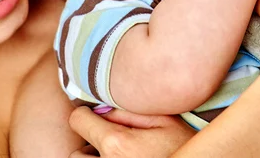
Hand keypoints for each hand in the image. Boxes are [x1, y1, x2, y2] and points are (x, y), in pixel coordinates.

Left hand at [68, 107, 194, 157]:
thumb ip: (129, 109)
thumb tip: (104, 106)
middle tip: (110, 141)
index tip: (96, 116)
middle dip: (89, 144)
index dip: (85, 115)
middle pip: (75, 153)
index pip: (77, 120)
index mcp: (116, 144)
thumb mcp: (163, 120)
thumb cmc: (184, 146)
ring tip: (118, 155)